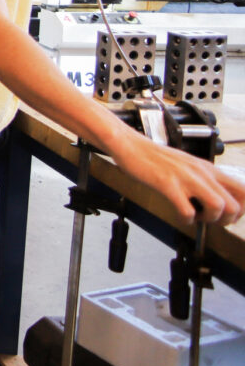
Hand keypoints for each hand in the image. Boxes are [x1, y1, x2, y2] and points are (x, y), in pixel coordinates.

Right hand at [109, 132, 244, 225]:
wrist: (131, 145)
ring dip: (208, 219)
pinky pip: (187, 211)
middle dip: (225, 220)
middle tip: (210, 219)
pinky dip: (186, 219)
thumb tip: (212, 197)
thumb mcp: (187, 164)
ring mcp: (186, 178)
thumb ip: (202, 179)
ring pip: (217, 207)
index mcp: (208, 168)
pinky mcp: (168, 185)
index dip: (240, 209)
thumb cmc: (154, 157)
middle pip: (235, 205)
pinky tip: (180, 214)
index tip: (226, 215)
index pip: (243, 191)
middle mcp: (202, 173)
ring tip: (195, 216)